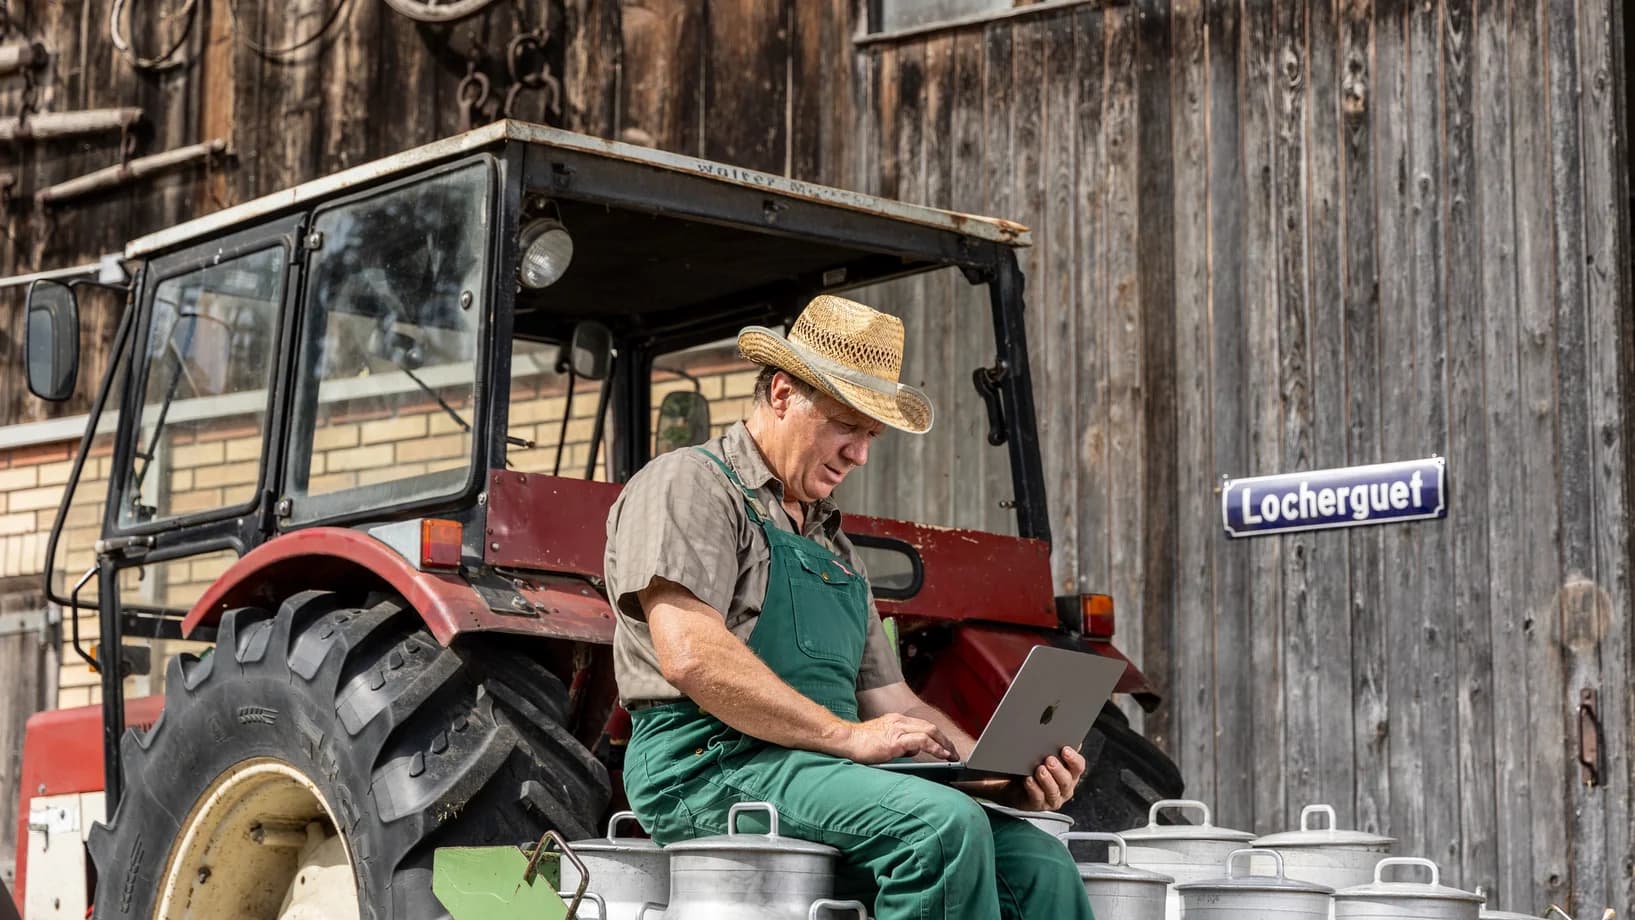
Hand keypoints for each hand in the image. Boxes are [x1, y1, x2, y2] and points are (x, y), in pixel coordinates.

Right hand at [833, 712, 958, 763]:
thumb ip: (898, 743)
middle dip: (945, 740)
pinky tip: (942, 755)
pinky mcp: (895, 741)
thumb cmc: (859, 743)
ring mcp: (897, 730)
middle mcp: (899, 722)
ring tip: (952, 755)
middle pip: (930, 727)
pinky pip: (922, 741)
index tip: (945, 746)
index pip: (923, 725)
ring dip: (944, 744)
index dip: (937, 735)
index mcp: (896, 720)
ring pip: (929, 732)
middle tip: (954, 752)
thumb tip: (911, 752)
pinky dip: (935, 748)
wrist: (844, 740)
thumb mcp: (882, 740)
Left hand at [993, 746, 1084, 811]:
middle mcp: (1065, 787)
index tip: (1065, 749)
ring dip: (1046, 779)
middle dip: (1058, 769)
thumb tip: (1065, 734)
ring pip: (1053, 790)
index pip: (1078, 766)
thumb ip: (1056, 747)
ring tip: (1039, 769)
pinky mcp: (1039, 805)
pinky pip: (1038, 797)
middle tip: (1049, 759)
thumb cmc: (1034, 768)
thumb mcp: (1046, 755)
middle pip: (1066, 779)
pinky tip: (1028, 780)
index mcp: (1070, 773)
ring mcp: (1053, 798)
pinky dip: (1033, 788)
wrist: (1016, 786)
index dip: (1073, 758)